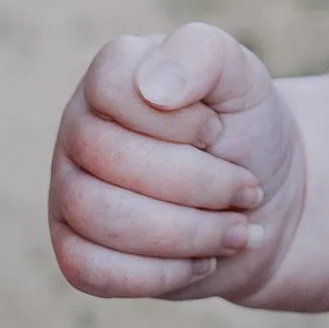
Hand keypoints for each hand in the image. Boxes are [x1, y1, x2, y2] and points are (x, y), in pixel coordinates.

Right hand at [50, 22, 303, 300]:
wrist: (260, 200)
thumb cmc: (247, 128)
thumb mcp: (245, 79)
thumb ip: (206, 55)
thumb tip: (152, 85)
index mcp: (114, 74)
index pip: (111, 85)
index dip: (174, 116)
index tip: (218, 128)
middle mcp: (80, 128)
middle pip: (111, 159)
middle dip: (199, 183)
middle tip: (248, 190)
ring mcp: (68, 189)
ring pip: (100, 217)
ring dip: (187, 232)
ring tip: (236, 229)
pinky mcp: (73, 248)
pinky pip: (90, 270)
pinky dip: (160, 272)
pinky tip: (202, 260)